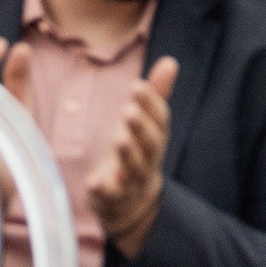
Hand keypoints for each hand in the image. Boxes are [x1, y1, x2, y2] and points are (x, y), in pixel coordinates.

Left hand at [87, 58, 174, 257]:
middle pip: (150, 144)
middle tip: (128, 111)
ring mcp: (133, 181)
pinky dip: (104, 190)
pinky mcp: (114, 200)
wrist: (135, 205)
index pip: (160, 120)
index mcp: (156, 138)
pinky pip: (111, 196)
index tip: (136, 85)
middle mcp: (149, 159)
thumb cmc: (138, 154)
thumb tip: (170, 61)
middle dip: (141, 128)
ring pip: (134, 168)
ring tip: (118, 138)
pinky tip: (94, 182)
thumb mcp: (148, 125)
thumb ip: (156, 96)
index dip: (150, 103)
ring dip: (128, 154)